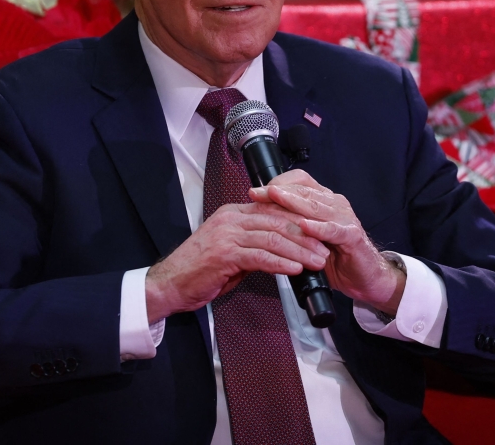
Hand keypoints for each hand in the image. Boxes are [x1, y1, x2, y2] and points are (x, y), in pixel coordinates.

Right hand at [144, 202, 328, 321]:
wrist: (169, 284)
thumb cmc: (199, 271)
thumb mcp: (229, 251)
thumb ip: (252, 245)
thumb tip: (280, 252)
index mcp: (232, 214)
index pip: (272, 210)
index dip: (298, 221)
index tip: (318, 233)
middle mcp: (230, 219)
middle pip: (276, 221)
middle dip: (305, 236)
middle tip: (325, 248)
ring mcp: (226, 235)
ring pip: (272, 237)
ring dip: (299, 251)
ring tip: (317, 261)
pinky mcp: (224, 254)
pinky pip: (260, 256)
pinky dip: (281, 263)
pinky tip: (296, 270)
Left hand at [249, 170, 405, 315]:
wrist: (364, 277)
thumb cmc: (335, 258)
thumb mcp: (307, 239)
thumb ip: (290, 225)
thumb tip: (260, 218)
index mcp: (324, 202)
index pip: (300, 183)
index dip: (278, 184)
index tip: (256, 191)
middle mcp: (334, 205)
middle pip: (304, 191)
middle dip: (278, 192)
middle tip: (258, 193)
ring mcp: (344, 218)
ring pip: (316, 206)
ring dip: (294, 201)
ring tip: (275, 197)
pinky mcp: (352, 236)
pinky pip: (334, 229)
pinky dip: (318, 227)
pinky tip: (304, 226)